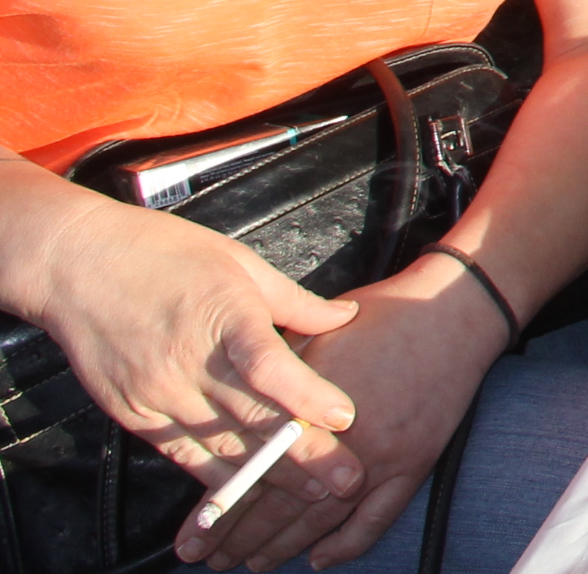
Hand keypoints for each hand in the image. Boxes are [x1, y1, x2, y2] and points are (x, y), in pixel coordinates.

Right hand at [7, 182, 363, 498]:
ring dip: (268, 476)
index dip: (308, 397)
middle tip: (348, 481)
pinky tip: (248, 492)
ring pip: (221, 446)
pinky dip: (217, 476)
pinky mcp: (135, 414)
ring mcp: (159, 393)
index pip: (270, 368)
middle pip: (254, 417)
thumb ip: (294, 301)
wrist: (78, 265)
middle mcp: (190, 363)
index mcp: (224, 316)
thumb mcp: (238, 262)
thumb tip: (347, 316)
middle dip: (305, 454)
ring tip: (312, 494)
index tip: (346, 418)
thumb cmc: (164, 254)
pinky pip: (182, 454)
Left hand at [181, 258, 505, 571]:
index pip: (251, 474)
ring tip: (252, 564)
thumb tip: (231, 407)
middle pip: (279, 505)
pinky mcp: (415, 462)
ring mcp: (381, 457)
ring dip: (281, 547)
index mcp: (308, 410)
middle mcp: (341, 442)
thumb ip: (275, 378)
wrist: (455, 309)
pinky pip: (378, 518)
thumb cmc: (383, 315)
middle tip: (209, 558)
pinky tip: (319, 558)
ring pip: (320, 519)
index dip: (217, 509)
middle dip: (239, 537)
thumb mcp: (314, 337)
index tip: (192, 534)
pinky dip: (347, 545)